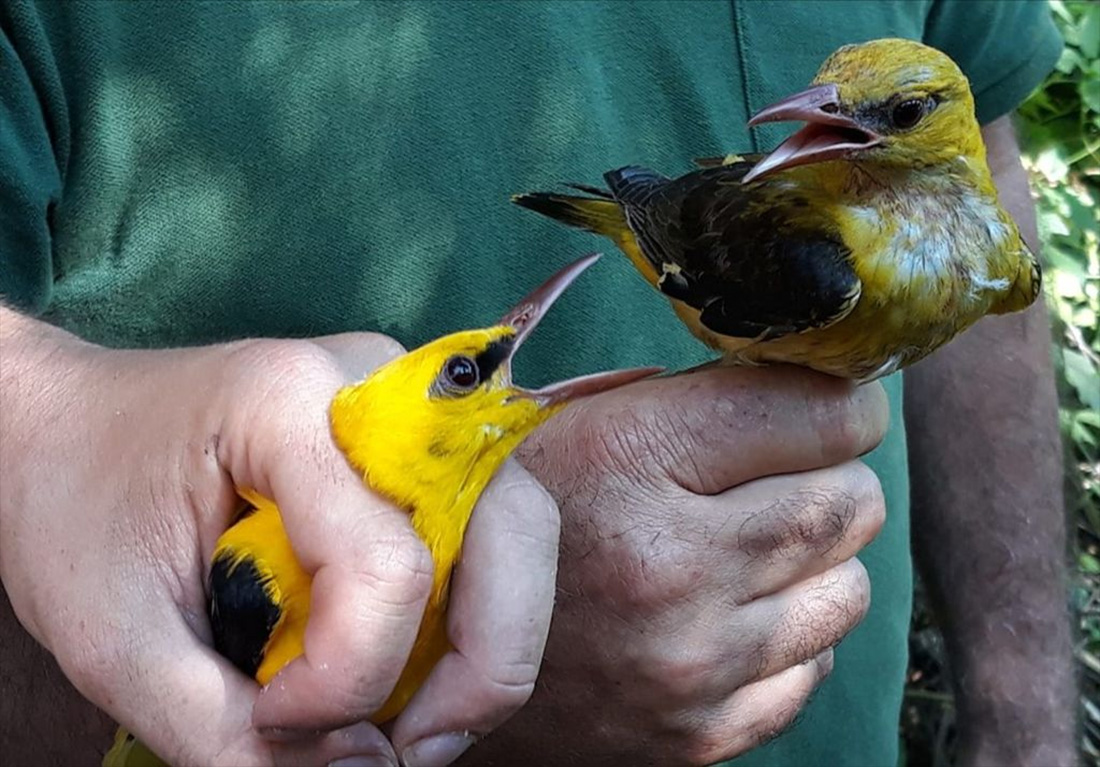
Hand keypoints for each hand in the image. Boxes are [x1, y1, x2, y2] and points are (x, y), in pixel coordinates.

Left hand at [0, 315, 558, 766]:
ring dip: (488, 645)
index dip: (352, 678)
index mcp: (287, 400)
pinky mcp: (414, 445)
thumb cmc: (75, 505)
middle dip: (482, 664)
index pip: (386, 561)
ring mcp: (407, 409)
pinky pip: (487, 536)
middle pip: (507, 528)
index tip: (278, 725)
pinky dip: (470, 618)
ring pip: (516, 532)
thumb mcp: (116, 637)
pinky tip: (407, 670)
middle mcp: (378, 383)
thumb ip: (222, 730)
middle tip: (412, 747)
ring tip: (412, 722)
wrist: (62, 429)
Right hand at [461, 365, 887, 765]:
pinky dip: (787, 638)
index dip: (839, 403)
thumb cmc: (500, 520)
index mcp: (630, 458)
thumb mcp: (562, 425)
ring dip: (816, 563)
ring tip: (750, 552)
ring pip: (847, 589)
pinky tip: (727, 617)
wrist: (424, 660)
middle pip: (851, 503)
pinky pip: (813, 669)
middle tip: (782, 477)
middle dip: (831, 478)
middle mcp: (669, 563)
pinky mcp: (700, 732)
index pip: (821, 415)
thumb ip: (679, 399)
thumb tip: (804, 379)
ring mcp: (691, 661)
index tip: (825, 407)